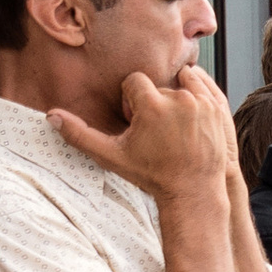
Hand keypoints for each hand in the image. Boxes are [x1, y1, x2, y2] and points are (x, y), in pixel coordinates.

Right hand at [48, 62, 235, 201]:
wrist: (194, 190)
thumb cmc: (152, 174)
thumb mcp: (112, 156)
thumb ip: (80, 135)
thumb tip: (52, 115)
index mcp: (153, 105)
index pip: (134, 82)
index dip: (133, 101)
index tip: (138, 121)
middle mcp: (179, 99)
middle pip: (157, 86)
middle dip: (153, 102)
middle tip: (156, 130)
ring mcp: (202, 102)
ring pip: (180, 81)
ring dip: (175, 95)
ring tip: (173, 123)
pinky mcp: (218, 107)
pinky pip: (202, 85)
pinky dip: (194, 95)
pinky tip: (188, 117)